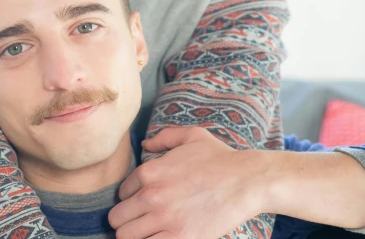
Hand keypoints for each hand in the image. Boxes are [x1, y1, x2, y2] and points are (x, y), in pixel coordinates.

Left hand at [108, 126, 268, 238]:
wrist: (247, 180)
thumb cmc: (221, 158)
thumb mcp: (191, 136)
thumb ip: (164, 137)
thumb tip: (145, 144)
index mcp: (149, 171)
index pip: (122, 193)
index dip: (132, 199)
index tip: (146, 203)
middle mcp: (151, 195)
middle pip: (117, 218)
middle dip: (127, 220)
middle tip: (143, 221)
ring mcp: (164, 219)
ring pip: (125, 236)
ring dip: (135, 235)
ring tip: (150, 232)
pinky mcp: (179, 238)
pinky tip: (161, 238)